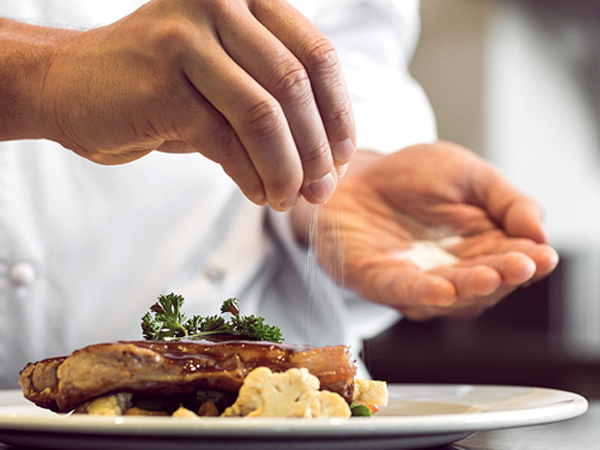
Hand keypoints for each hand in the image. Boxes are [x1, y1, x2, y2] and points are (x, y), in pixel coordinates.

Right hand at [40, 0, 354, 209]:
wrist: (72, 85)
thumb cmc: (161, 86)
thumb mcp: (227, 79)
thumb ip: (276, 102)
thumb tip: (330, 161)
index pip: (316, 56)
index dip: (338, 113)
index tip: (343, 157)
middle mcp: (218, 4)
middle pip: (294, 86)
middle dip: (316, 149)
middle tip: (322, 189)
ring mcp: (185, 39)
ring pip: (264, 115)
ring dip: (286, 169)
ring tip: (288, 199)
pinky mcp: (160, 84)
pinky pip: (225, 141)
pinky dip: (250, 175)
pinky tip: (258, 194)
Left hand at [302, 141, 558, 320]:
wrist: (356, 172)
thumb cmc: (411, 176)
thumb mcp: (468, 174)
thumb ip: (505, 201)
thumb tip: (540, 232)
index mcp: (479, 248)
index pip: (511, 262)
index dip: (528, 262)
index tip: (543, 256)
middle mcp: (450, 272)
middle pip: (484, 284)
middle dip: (503, 276)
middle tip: (522, 266)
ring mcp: (414, 282)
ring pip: (448, 295)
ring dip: (468, 289)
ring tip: (490, 276)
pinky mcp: (376, 280)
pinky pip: (400, 291)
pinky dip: (420, 293)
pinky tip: (442, 290)